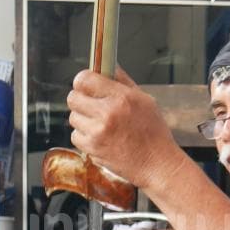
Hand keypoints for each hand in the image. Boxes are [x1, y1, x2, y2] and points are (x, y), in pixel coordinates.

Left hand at [67, 67, 185, 188]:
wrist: (156, 164)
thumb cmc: (153, 132)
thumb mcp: (144, 100)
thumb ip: (123, 82)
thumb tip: (109, 65)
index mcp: (121, 97)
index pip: (85, 79)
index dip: (83, 81)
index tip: (86, 85)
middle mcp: (107, 113)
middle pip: (73, 97)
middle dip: (81, 100)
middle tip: (92, 106)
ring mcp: (97, 132)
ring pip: (73, 117)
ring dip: (83, 120)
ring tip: (101, 126)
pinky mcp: (92, 148)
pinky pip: (75, 136)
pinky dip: (84, 137)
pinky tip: (101, 139)